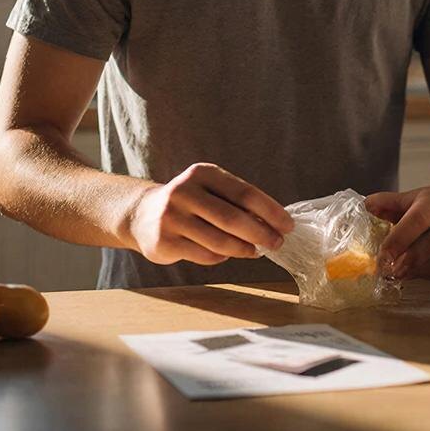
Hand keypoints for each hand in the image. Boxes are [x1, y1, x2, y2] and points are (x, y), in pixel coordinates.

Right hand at [127, 163, 293, 265]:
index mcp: (203, 173)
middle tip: (277, 243)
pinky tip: (227, 254)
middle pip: (234, 218)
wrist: (141, 214)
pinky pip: (205, 255)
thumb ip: (238, 203)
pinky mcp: (164, 242)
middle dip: (261, 233)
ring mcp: (172, 217)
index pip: (245, 193)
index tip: (287, 225)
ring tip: (256, 251)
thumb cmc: (190, 202)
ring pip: (220, 241)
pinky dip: (221, 257)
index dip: (270, 211)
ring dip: (244, 249)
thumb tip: (274, 223)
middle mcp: (185, 191)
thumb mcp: (210, 190)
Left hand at [365, 185, 429, 281]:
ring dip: (418, 272)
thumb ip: (388, 202)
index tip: (383, 255)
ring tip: (399, 273)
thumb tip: (367, 206)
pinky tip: (417, 273)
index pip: (420, 219)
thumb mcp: (412, 196)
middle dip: (407, 260)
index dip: (400, 239)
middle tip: (389, 270)